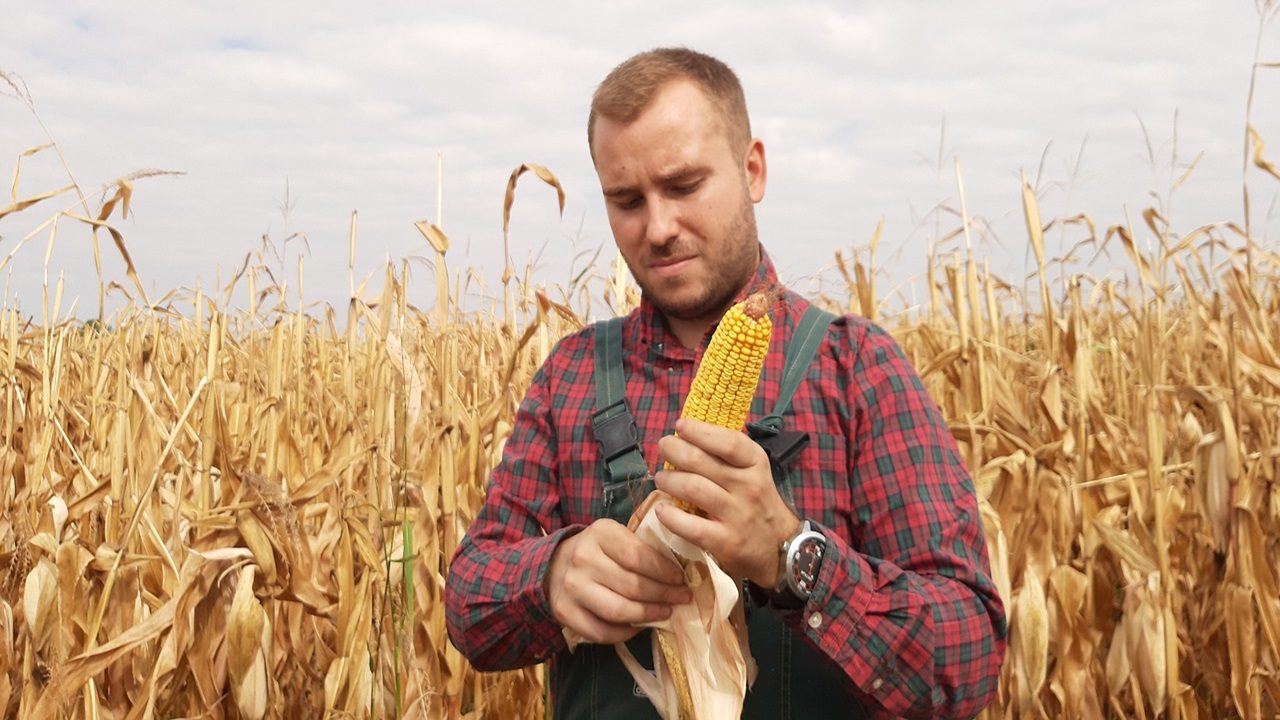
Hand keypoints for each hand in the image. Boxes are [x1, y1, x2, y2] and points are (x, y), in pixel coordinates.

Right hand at [547, 518, 691, 644]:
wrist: (551, 565)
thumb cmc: (595, 551)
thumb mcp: (615, 537)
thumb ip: (640, 548)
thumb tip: (678, 574)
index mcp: (600, 533)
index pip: (639, 556)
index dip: (665, 571)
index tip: (681, 579)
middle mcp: (583, 558)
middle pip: (632, 585)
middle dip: (663, 595)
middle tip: (682, 598)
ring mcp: (572, 587)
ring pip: (619, 611)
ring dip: (648, 615)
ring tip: (666, 613)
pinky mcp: (565, 612)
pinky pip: (601, 631)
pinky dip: (625, 633)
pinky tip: (639, 627)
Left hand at [654, 418, 801, 587]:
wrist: (779, 546)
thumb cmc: (757, 501)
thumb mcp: (753, 472)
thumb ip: (726, 454)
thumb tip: (689, 433)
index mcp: (755, 464)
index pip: (728, 442)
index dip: (700, 431)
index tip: (680, 426)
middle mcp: (748, 487)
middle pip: (701, 461)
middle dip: (674, 450)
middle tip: (664, 448)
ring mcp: (737, 515)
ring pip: (693, 488)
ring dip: (669, 480)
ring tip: (661, 478)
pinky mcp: (726, 542)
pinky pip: (690, 526)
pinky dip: (670, 516)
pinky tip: (662, 510)